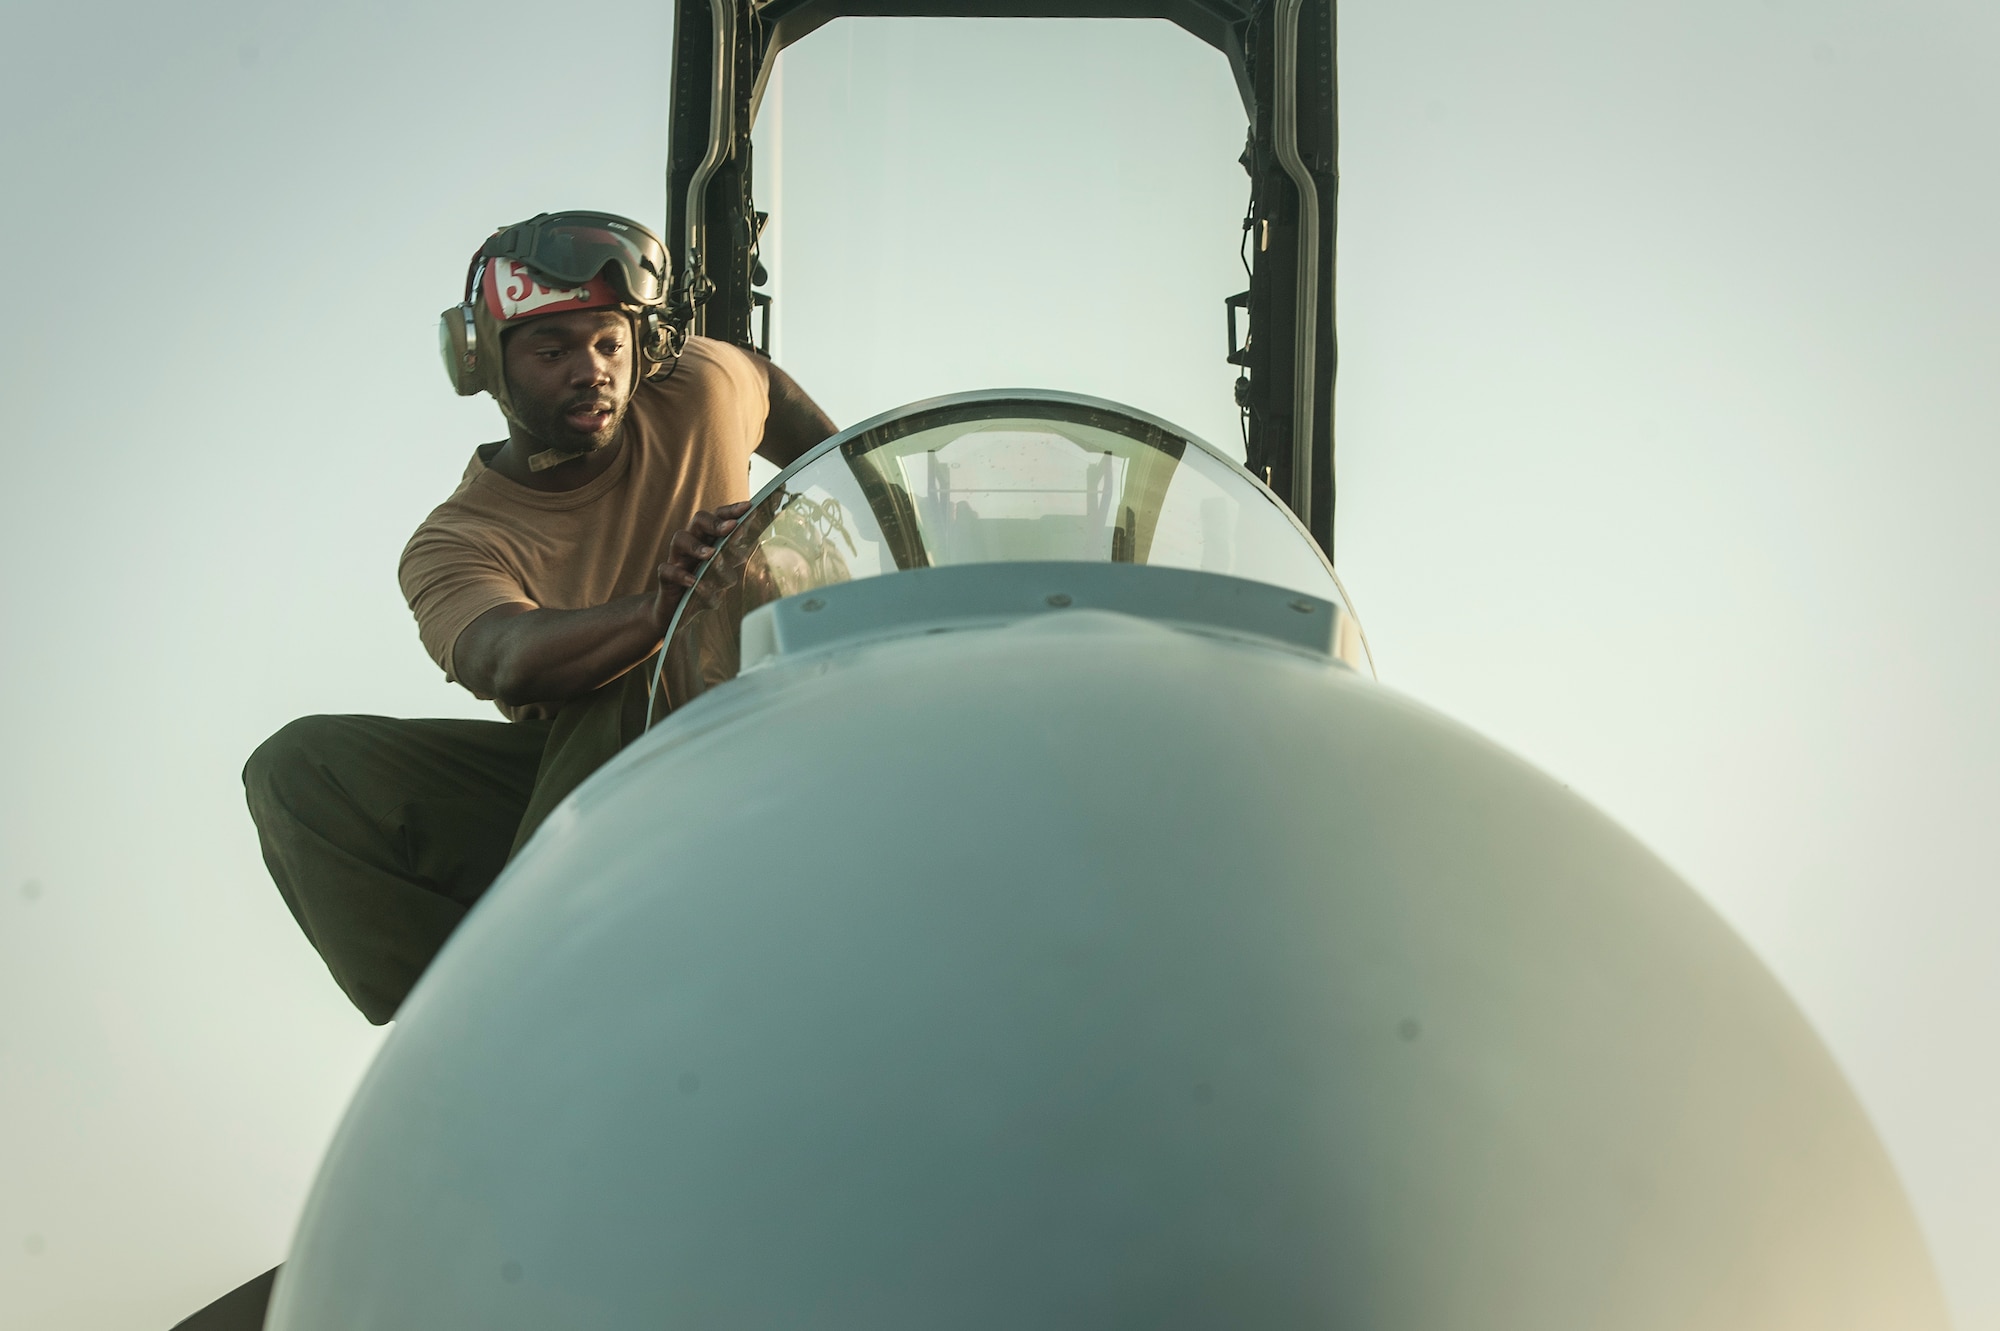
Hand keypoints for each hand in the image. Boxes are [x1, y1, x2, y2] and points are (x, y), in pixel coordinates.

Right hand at [652, 501, 753, 629]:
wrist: (677, 612)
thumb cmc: (704, 588)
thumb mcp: (723, 573)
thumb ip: (733, 560)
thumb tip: (748, 550)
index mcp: (708, 539)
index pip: (718, 517)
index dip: (731, 511)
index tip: (748, 507)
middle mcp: (692, 544)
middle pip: (698, 520)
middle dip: (715, 522)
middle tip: (731, 527)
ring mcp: (677, 559)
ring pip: (680, 539)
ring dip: (697, 546)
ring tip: (711, 555)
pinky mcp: (666, 579)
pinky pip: (667, 571)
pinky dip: (680, 575)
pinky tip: (693, 582)